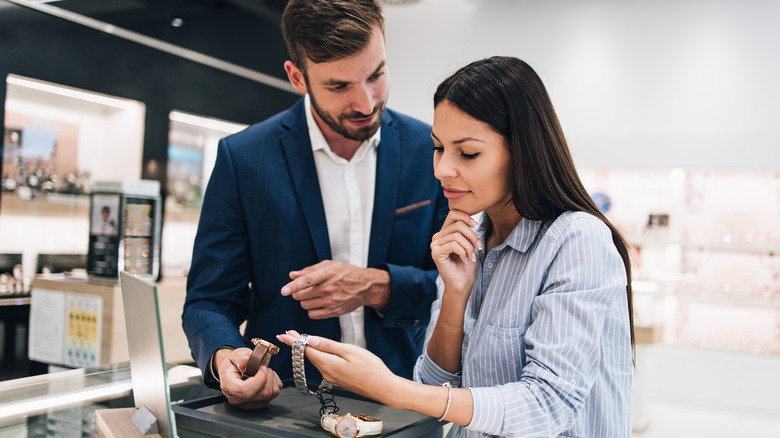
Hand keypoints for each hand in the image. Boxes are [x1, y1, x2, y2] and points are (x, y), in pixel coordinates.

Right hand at [213, 348, 282, 409]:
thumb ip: (242, 358)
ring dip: (272, 378)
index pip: (246, 391)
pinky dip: (274, 382)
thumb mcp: (234, 355)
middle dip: (268, 376)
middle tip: (261, 367)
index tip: (261, 367)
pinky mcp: (261, 404)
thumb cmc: (233, 364)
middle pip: (263, 393)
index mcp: (230, 388)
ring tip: (262, 372)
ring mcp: (251, 404)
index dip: (259, 379)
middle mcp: (240, 400)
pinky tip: (265, 378)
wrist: (233, 371)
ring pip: (271, 393)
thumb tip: (249, 362)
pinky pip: (275, 392)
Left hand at [276, 330, 399, 403]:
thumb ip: (329, 345)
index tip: (283, 335)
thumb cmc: (370, 368)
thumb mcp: (350, 351)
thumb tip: (311, 340)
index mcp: (328, 364)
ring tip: (300, 340)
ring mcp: (331, 377)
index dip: (294, 341)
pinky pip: (322, 365)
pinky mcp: (337, 378)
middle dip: (298, 344)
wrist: (382, 387)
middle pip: (308, 355)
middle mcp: (326, 372)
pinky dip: (316, 356)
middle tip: (288, 333)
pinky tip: (317, 351)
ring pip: (315, 360)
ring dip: (307, 349)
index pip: (306, 350)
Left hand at [280, 260, 390, 317]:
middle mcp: (329, 288)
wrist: (365, 286)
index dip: (293, 286)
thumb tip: (292, 275)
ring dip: (305, 301)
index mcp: (328, 273)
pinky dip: (312, 310)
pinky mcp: (334, 312)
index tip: (284, 291)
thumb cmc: (346, 273)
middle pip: (302, 295)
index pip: (307, 280)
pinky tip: (318, 303)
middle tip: (305, 289)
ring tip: (314, 295)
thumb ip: (309, 270)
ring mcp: (332, 301)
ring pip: (305, 305)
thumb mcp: (330, 265)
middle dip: (298, 292)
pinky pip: (313, 314)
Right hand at [430, 210, 479, 296]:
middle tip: (478, 247)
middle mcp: (437, 237)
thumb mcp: (469, 244)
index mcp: (444, 233)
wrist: (462, 284)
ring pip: (457, 235)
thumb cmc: (466, 266)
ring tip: (471, 257)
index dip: (466, 217)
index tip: (476, 225)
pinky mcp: (436, 253)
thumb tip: (472, 220)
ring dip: (468, 246)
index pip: (453, 214)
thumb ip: (466, 231)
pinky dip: (463, 252)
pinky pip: (453, 245)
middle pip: (457, 225)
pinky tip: (464, 260)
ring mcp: (435, 245)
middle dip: (472, 236)